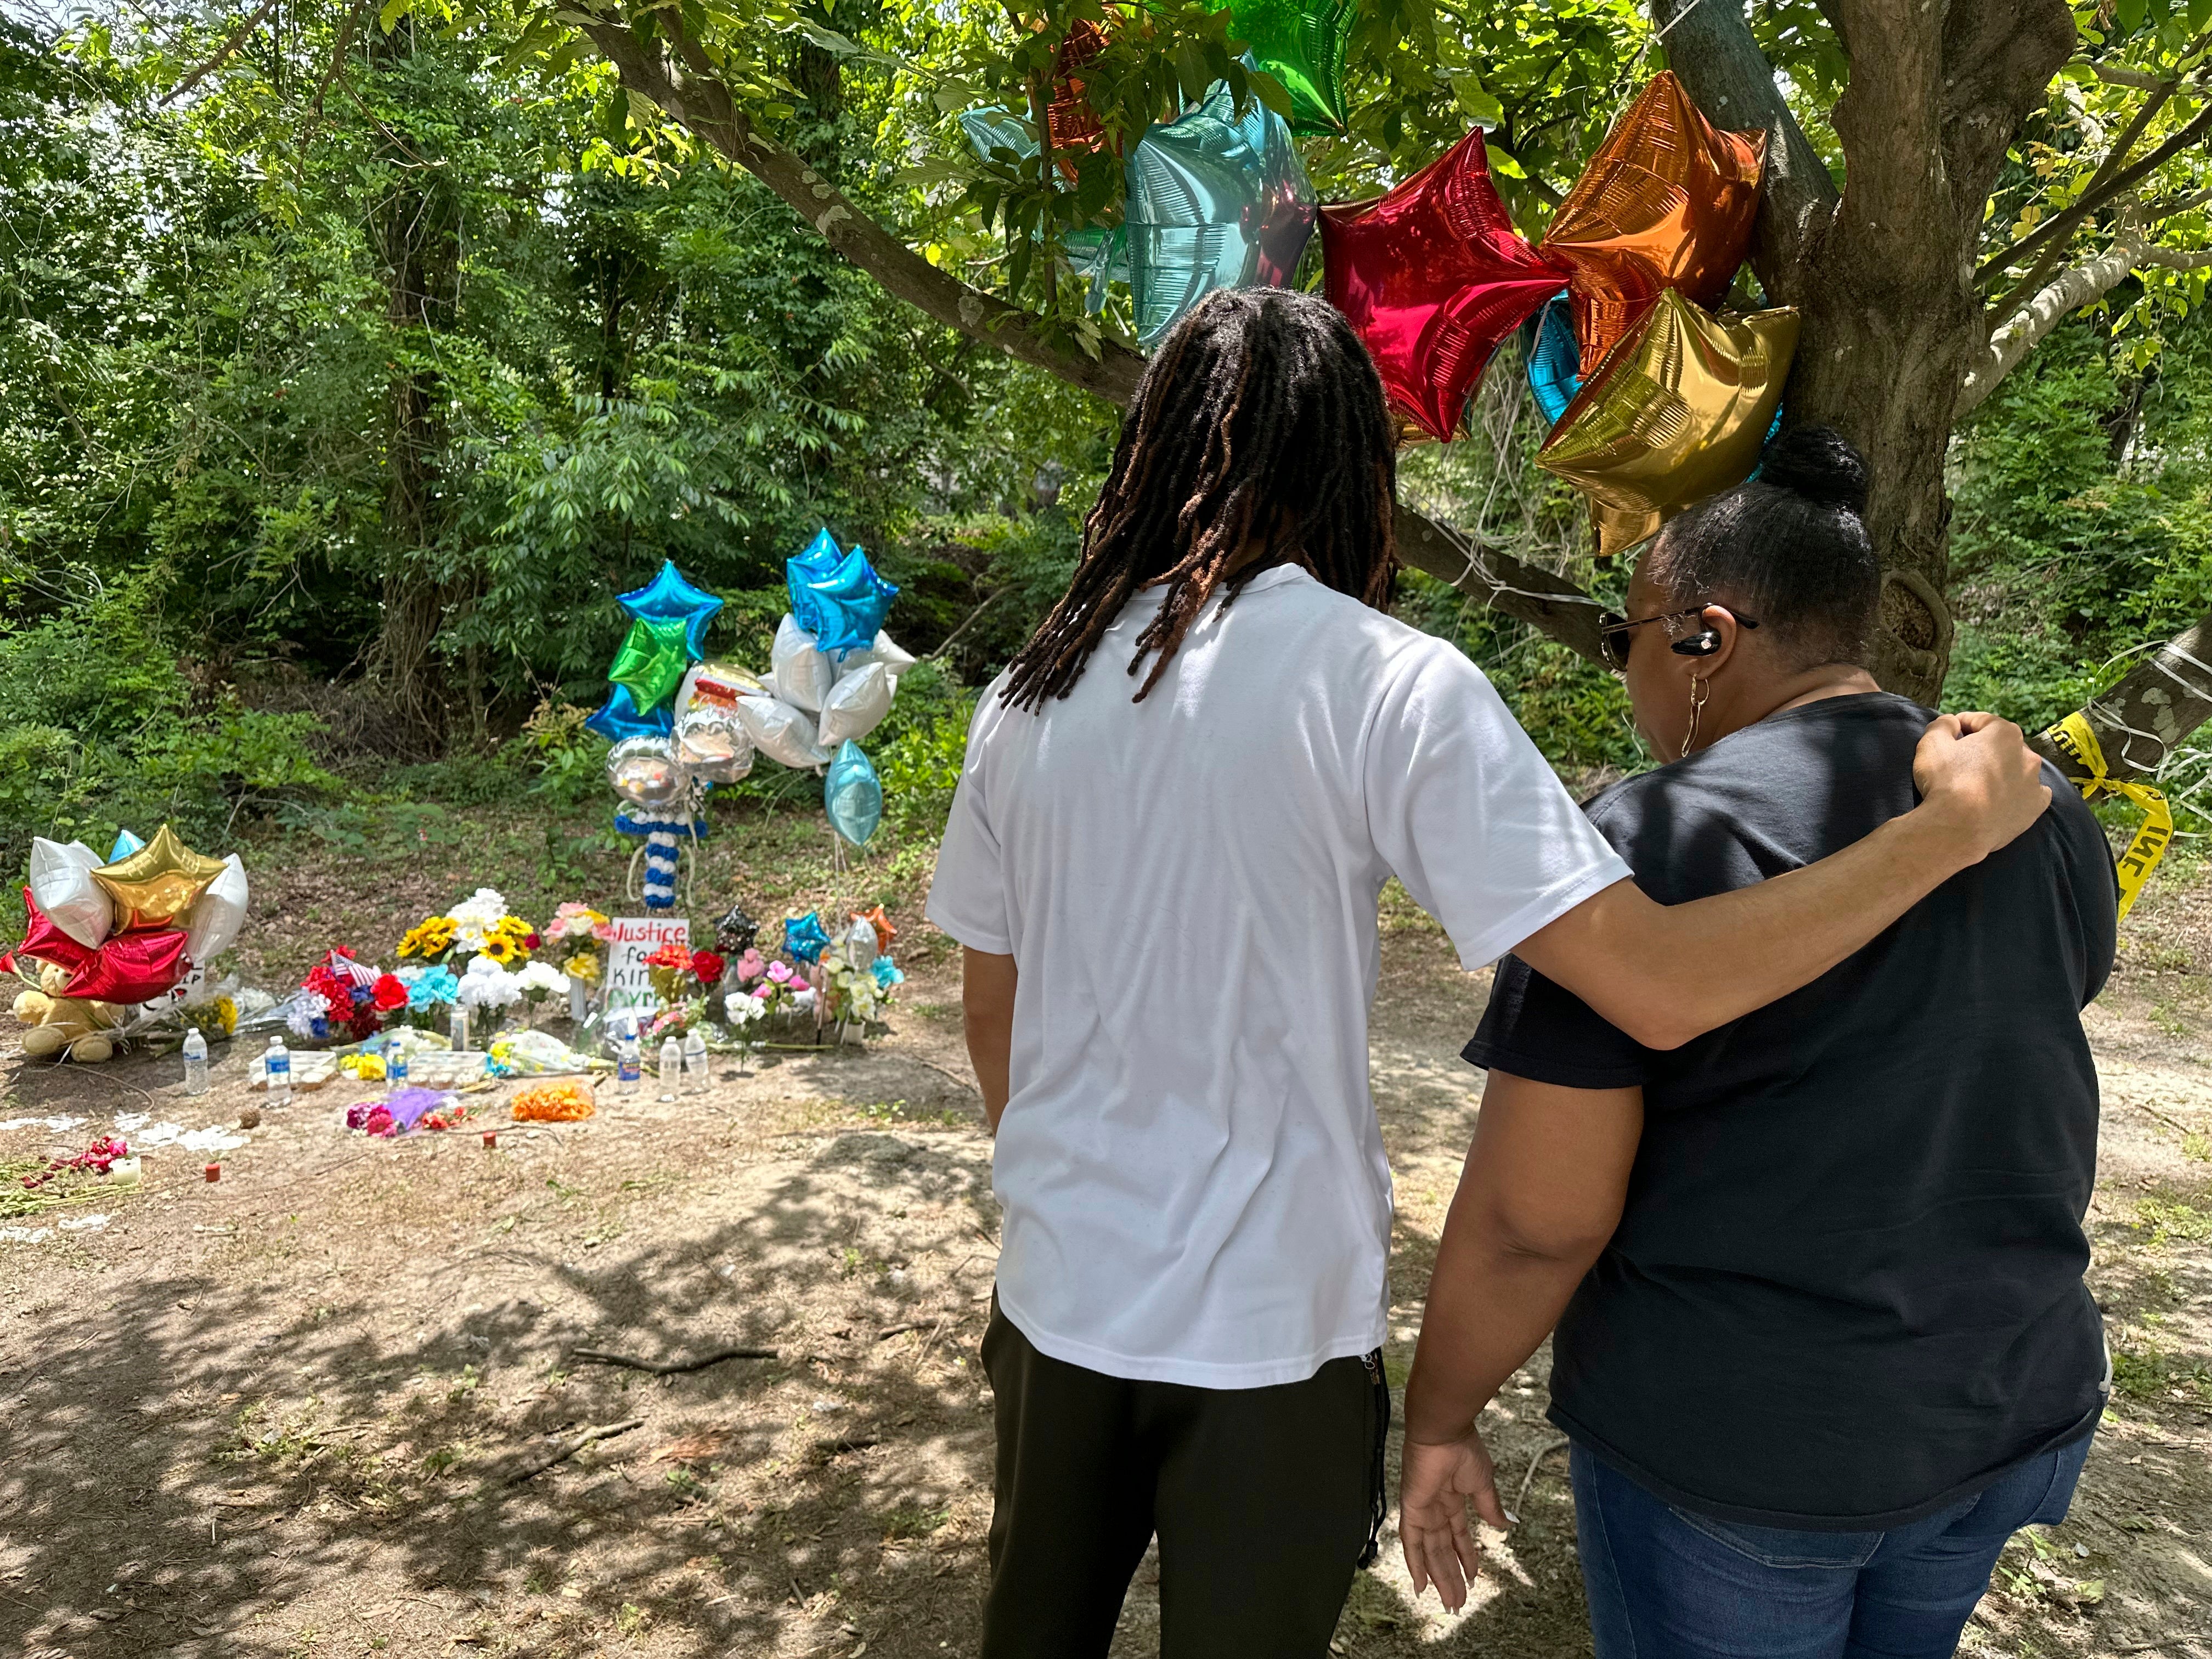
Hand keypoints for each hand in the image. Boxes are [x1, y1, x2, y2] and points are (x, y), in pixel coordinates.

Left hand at [1399, 1430, 1510, 1611]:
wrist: (1444, 1432)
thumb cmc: (1464, 1450)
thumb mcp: (1483, 1484)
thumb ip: (1489, 1507)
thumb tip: (1506, 1525)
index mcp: (1453, 1499)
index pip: (1458, 1536)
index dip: (1466, 1557)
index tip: (1473, 1578)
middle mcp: (1436, 1508)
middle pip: (1443, 1550)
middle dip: (1452, 1576)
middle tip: (1459, 1602)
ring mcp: (1423, 1510)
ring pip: (1431, 1553)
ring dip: (1440, 1578)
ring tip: (1451, 1602)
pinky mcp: (1412, 1510)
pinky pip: (1411, 1543)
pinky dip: (1415, 1564)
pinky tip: (1421, 1586)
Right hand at [1912, 712, 2050, 862]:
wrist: (1958, 828)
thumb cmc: (1946, 781)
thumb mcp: (1931, 744)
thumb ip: (1942, 725)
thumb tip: (1951, 722)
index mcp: (2005, 733)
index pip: (1982, 721)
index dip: (1962, 725)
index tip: (1949, 735)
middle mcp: (2027, 753)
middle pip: (2003, 744)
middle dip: (1985, 748)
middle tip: (1963, 762)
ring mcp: (2035, 781)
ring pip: (2019, 768)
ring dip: (2003, 769)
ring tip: (1982, 783)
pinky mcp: (2036, 806)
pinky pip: (2032, 793)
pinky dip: (2020, 792)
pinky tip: (2005, 798)